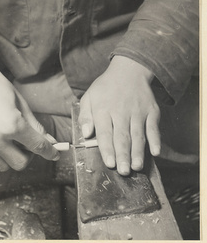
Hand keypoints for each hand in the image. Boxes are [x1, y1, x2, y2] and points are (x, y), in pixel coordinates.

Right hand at [0, 59, 59, 170]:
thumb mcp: (20, 103)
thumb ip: (35, 126)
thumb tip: (50, 141)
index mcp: (11, 125)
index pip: (38, 147)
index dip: (50, 152)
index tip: (54, 154)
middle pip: (20, 163)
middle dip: (28, 155)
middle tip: (26, 143)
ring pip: (3, 166)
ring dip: (9, 157)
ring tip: (6, 139)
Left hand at [79, 56, 160, 175]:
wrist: (129, 71)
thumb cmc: (105, 88)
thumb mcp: (89, 97)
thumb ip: (85, 116)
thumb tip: (86, 134)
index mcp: (103, 110)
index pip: (105, 133)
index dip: (107, 149)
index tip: (110, 163)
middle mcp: (121, 112)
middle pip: (122, 137)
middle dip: (123, 155)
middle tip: (123, 171)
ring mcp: (138, 112)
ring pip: (138, 135)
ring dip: (138, 152)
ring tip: (136, 167)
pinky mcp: (151, 111)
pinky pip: (153, 127)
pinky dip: (155, 140)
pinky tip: (156, 152)